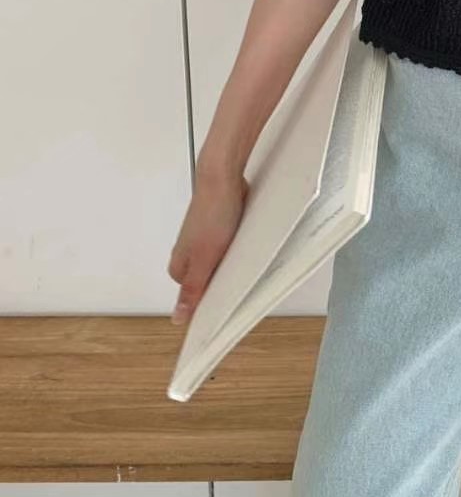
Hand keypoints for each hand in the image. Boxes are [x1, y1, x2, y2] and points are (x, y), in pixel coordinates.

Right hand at [167, 168, 249, 325]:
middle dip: (223, 278)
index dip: (210, 299)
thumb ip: (193, 289)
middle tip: (239, 278)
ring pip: (218, 258)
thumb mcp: (205, 260)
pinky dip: (236, 244)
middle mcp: (187, 250)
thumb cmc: (213, 215)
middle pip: (206, 276)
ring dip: (231, 260)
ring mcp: (201, 235)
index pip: (193, 294)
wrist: (222, 178)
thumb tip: (178, 318)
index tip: (227, 304)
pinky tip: (247, 243)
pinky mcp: (216, 223)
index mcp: (180, 264)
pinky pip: (226, 242)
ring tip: (245, 259)